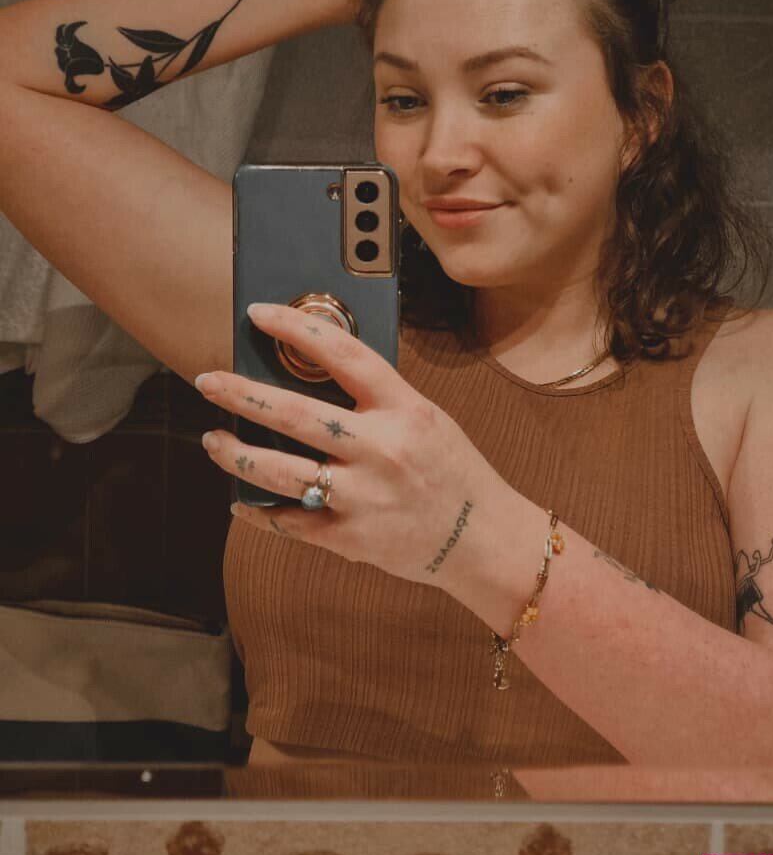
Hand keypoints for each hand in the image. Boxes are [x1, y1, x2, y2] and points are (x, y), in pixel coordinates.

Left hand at [195, 303, 506, 588]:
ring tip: (213, 440)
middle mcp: (381, 450)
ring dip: (236, 454)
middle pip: (294, 415)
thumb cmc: (453, 472)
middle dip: (240, 394)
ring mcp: (363, 496)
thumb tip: (312, 375)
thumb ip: (377, 400)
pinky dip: (259, 510)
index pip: (343, 354)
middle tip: (208, 380)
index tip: (260, 315)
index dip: (295, 328)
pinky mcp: (350, 537)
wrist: (482, 539)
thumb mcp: (426, 419)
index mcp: (404, 410)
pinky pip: (289, 521)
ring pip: (279, 471)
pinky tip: (241, 500)